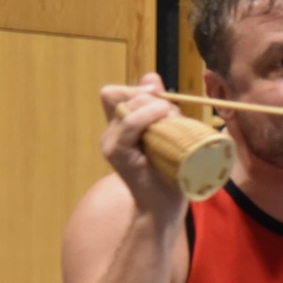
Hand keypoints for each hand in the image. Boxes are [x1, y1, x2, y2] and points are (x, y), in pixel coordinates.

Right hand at [99, 74, 187, 221]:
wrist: (164, 206)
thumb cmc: (170, 172)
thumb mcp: (169, 133)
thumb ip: (158, 106)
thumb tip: (152, 76)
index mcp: (119, 127)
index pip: (116, 92)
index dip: (139, 89)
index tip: (163, 98)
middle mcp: (110, 133)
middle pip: (118, 94)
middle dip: (149, 97)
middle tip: (172, 114)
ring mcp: (111, 144)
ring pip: (126, 105)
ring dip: (154, 107)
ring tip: (172, 122)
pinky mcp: (118, 154)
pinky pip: (129, 125)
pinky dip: (146, 117)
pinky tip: (164, 120)